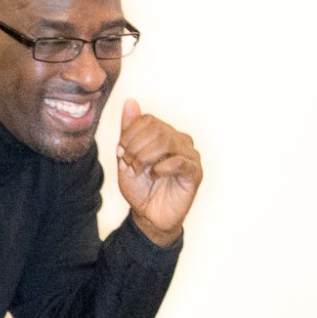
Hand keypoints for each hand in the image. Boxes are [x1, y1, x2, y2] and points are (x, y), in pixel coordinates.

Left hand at [116, 100, 202, 246]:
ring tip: (139, 171)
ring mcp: (189, 155)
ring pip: (166, 142)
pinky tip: (154, 176)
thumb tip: (131, 102)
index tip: (121, 153)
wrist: (149, 215)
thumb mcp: (127, 157)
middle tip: (129, 164)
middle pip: (156, 129)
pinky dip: (160, 168)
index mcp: (164, 134)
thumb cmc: (141, 187)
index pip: (147, 119)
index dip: (129, 134)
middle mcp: (180, 140)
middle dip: (136, 147)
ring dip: (145, 157)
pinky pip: (178, 161)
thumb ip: (128, 131)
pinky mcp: (195, 172)